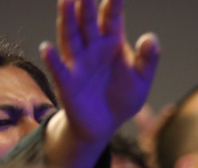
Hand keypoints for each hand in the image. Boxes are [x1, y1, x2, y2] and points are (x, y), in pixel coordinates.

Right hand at [41, 0, 158, 146]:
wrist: (104, 125)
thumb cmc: (122, 97)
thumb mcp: (141, 80)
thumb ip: (147, 60)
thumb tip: (150, 38)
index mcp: (111, 42)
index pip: (111, 17)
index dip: (113, 3)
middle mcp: (91, 47)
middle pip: (88, 21)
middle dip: (86, 4)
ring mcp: (77, 63)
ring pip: (71, 37)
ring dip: (67, 20)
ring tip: (66, 1)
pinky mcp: (67, 83)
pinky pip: (59, 70)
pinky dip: (53, 60)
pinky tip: (47, 49)